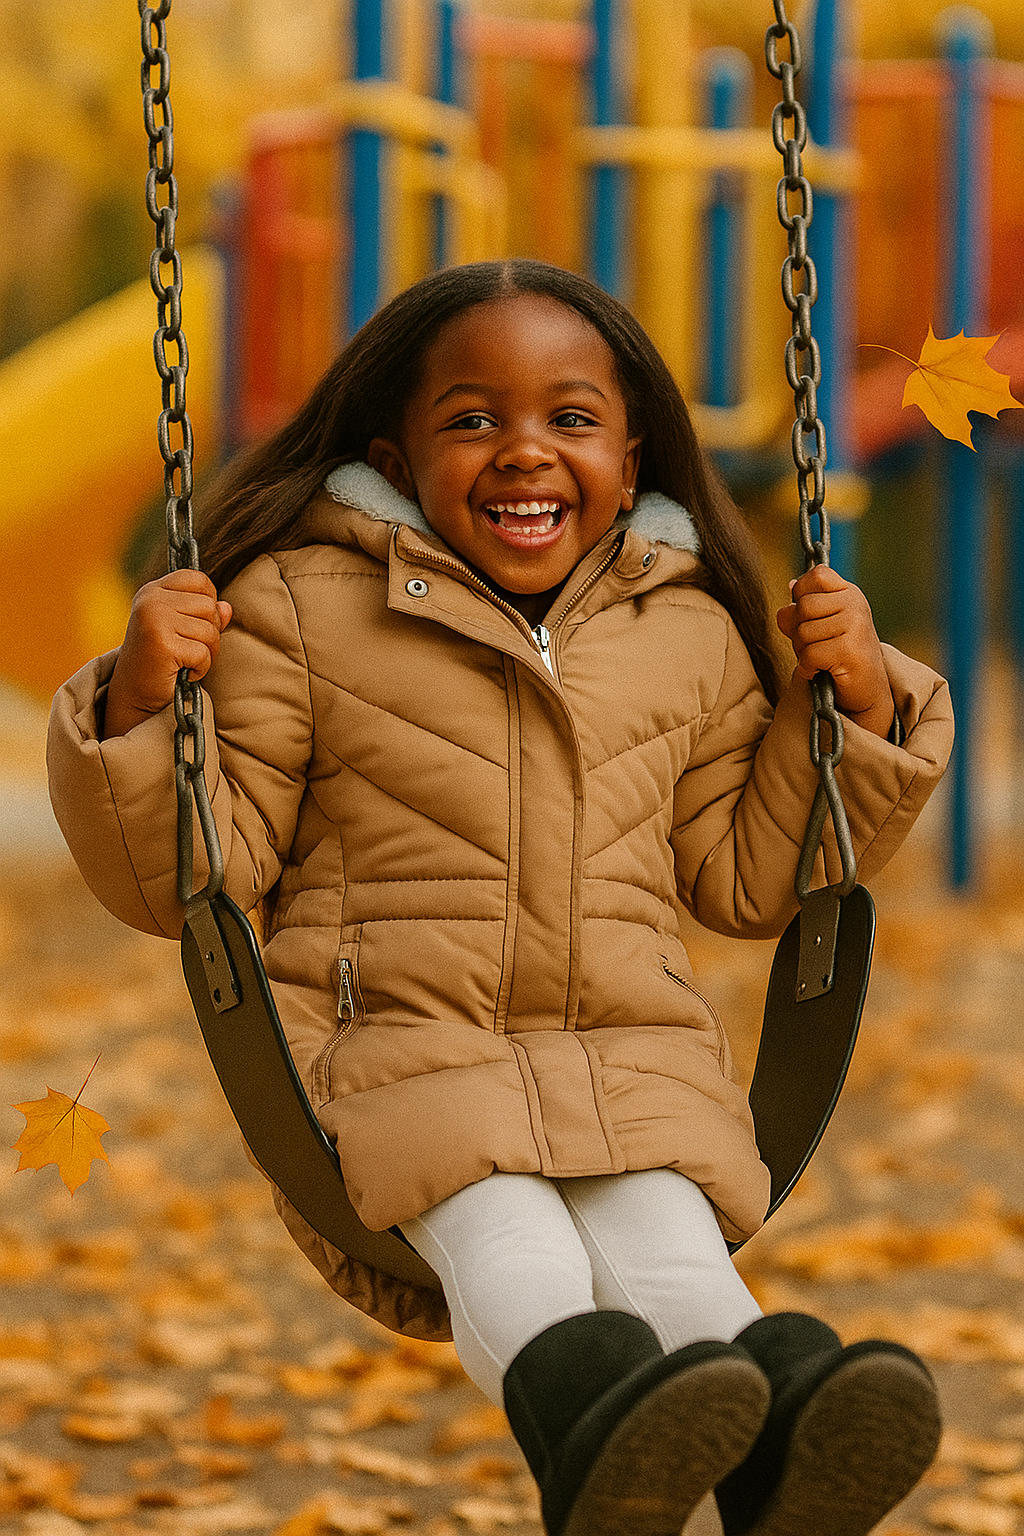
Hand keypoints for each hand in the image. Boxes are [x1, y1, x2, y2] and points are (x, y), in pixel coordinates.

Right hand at [103, 570, 231, 738]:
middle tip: (189, 650)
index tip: (193, 624)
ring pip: (210, 631)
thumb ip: (204, 615)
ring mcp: (154, 619)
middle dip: (210, 633)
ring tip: (185, 662)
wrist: (133, 696)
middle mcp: (150, 600)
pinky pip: (204, 653)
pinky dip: (200, 668)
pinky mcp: (162, 644)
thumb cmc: (159, 661)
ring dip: (206, 653)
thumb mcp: (181, 630)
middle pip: (209, 606)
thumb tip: (227, 608)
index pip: (198, 580)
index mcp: (153, 591)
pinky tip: (183, 673)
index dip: (208, 602)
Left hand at [776, 564, 894, 738]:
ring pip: (803, 632)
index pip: (817, 575)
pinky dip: (808, 668)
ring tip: (820, 660)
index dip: (802, 594)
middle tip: (814, 646)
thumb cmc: (838, 657)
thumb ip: (799, 613)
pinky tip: (821, 671)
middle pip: (803, 606)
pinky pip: (810, 654)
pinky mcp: (851, 651)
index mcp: (850, 593)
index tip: (808, 616)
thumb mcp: (818, 628)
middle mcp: (856, 605)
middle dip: (798, 632)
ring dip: (803, 652)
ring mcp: (856, 626)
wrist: (866, 691)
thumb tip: (788, 598)